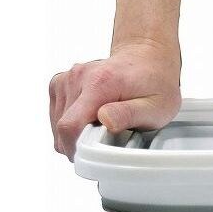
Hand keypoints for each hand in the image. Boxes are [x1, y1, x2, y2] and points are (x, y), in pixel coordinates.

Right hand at [49, 42, 180, 160]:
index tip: (95, 153)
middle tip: (109, 136)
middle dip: (81, 141)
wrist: (149, 58)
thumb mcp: (156, 107)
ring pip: (57, 123)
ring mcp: (67, 78)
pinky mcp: (61, 82)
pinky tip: (93, 116)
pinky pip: (57, 114)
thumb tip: (106, 120)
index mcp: (100, 82)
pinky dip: (72, 122)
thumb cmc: (155, 83)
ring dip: (77, 131)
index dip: (78, 148)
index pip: (70, 126)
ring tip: (103, 123)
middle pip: (62, 127)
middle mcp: (78, 77)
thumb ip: (129, 114)